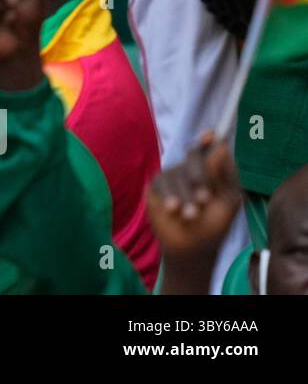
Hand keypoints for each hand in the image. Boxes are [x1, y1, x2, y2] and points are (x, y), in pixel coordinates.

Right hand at [148, 132, 241, 261]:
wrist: (192, 247)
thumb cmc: (214, 225)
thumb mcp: (227, 201)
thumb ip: (223, 175)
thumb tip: (220, 147)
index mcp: (212, 171)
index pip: (210, 149)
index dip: (208, 141)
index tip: (209, 137)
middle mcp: (191, 169)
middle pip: (193, 156)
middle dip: (199, 176)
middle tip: (204, 199)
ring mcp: (173, 176)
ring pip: (176, 172)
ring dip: (185, 195)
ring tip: (192, 215)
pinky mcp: (156, 186)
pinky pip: (160, 182)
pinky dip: (168, 195)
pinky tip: (173, 209)